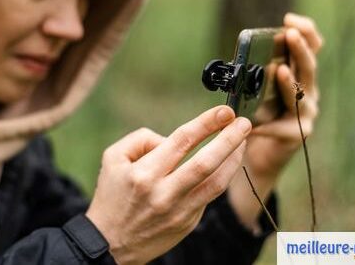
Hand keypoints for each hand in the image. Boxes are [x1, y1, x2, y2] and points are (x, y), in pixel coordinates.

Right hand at [86, 106, 250, 263]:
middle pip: (206, 162)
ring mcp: (179, 210)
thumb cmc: (112, 196)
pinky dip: (222, 177)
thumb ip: (140, 139)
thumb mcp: (112, 159)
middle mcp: (164, 193)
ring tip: (242, 141)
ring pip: (216, 182)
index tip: (224, 112)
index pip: (182, 140)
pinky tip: (227, 163)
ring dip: (234, 159)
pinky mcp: (188, 222)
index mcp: (144, 173)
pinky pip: (210, 196)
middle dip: (229, 140)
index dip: (206, 123)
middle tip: (244, 123)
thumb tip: (169, 139)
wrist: (110, 243)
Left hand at [229, 13, 323, 229]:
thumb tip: (236, 60)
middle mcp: (307, 93)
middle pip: (309, 68)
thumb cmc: (254, 118)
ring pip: (301, 95)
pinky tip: (255, 123)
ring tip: (280, 71)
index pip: (311, 49)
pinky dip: (267, 124)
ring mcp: (306, 114)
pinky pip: (282, 127)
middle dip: (300, 50)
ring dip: (290, 83)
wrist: (255, 157)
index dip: (305, 32)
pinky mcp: (296, 135)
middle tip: (289, 35)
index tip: (289, 19)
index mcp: (299, 76)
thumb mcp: (254, 91)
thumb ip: (253, 75)